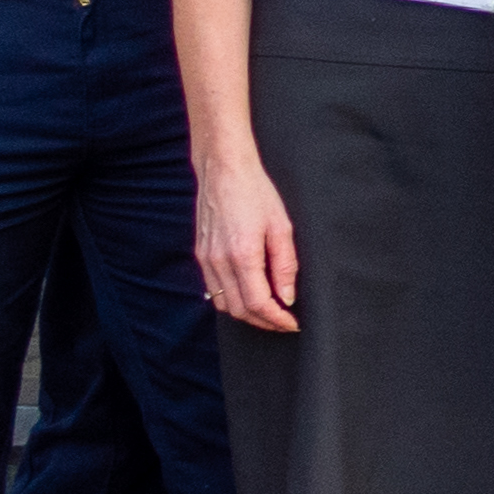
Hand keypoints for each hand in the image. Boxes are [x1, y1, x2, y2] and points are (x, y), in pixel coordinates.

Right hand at [197, 160, 300, 333]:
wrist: (223, 170)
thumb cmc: (255, 193)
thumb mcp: (281, 226)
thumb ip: (285, 265)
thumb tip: (287, 296)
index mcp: (242, 255)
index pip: (258, 303)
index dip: (277, 319)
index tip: (292, 323)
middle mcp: (219, 261)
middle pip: (239, 310)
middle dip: (264, 322)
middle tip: (284, 322)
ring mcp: (206, 259)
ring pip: (224, 304)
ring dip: (247, 314)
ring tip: (269, 312)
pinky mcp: (200, 255)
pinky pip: (214, 290)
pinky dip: (231, 300)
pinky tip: (248, 295)